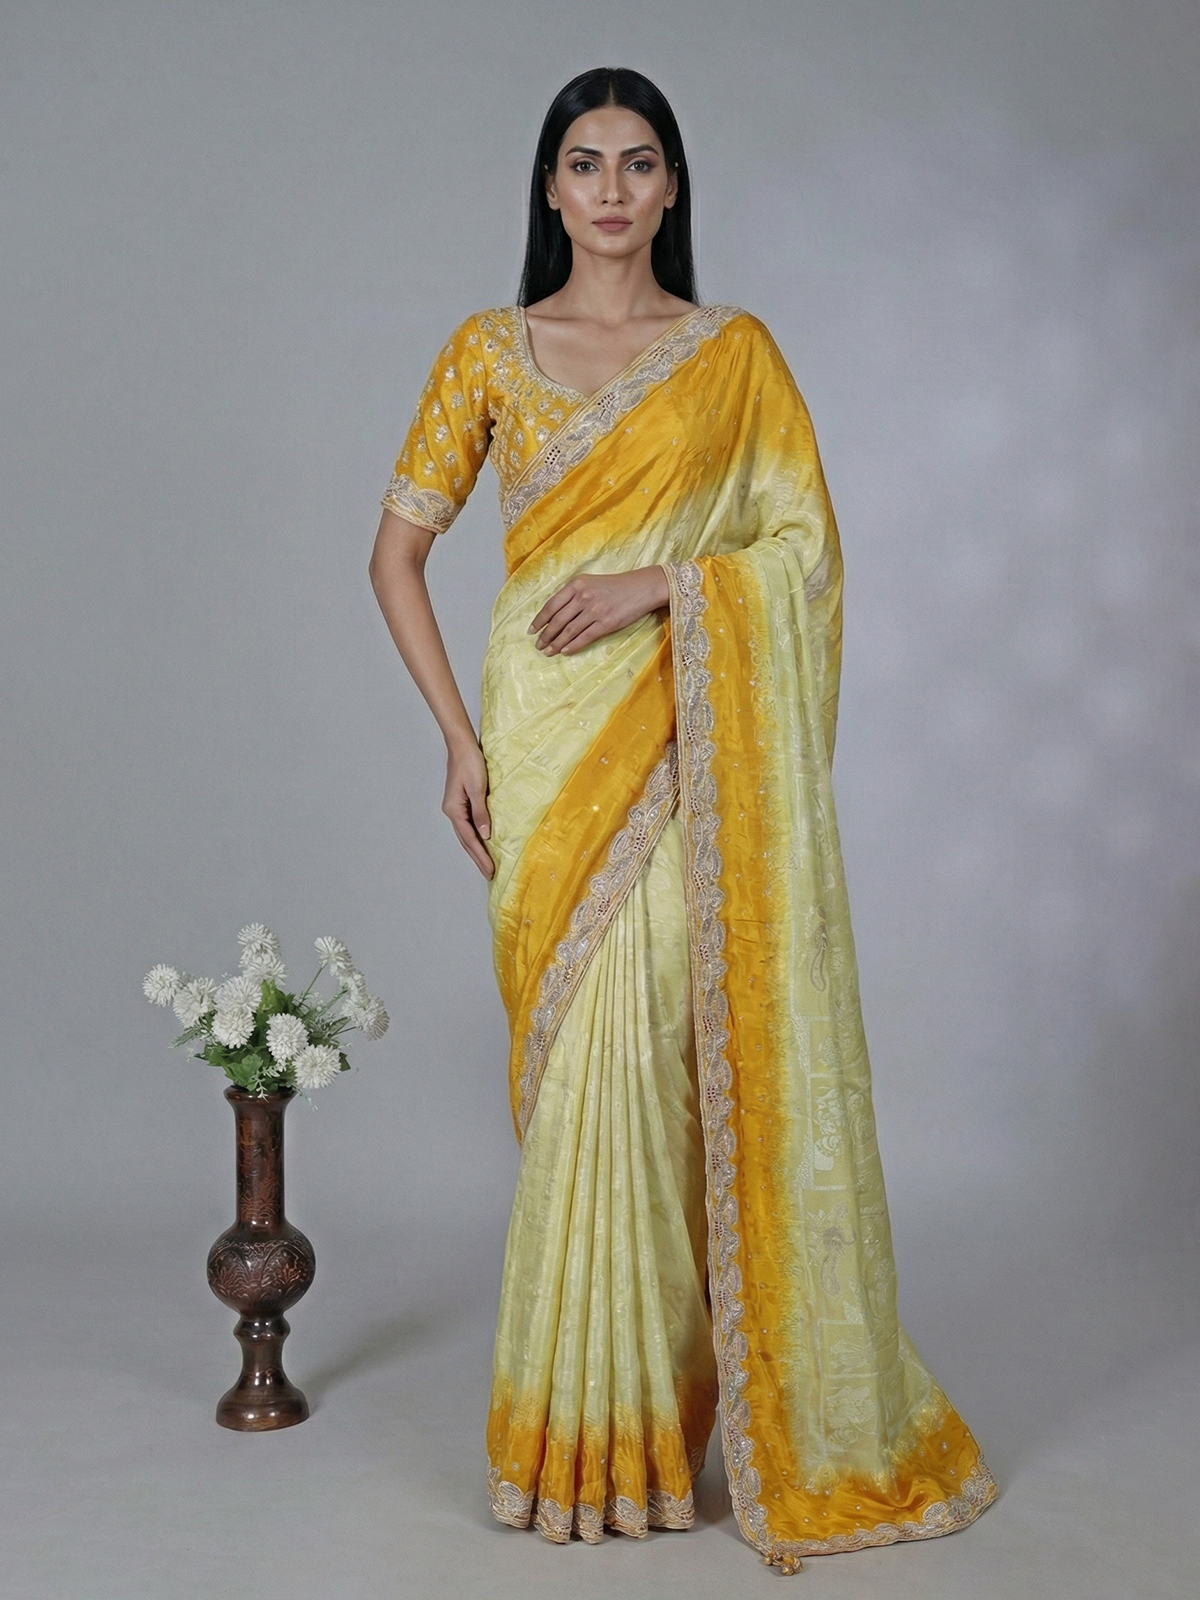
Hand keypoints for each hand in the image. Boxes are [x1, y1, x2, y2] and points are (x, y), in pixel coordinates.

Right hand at [443, 740, 493, 878]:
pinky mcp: (461, 803)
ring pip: (466, 835)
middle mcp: (452, 812)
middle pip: (466, 841)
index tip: (490, 870)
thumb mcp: (478, 788)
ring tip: (486, 864)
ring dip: (476, 850)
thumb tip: (485, 835)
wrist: (462, 745)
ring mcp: (455, 807)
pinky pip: (469, 825)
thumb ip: (481, 812)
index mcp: (454, 810)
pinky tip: (483, 843)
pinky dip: (476, 837)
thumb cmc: (470, 762)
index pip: (469, 839)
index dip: (480, 856)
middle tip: (489, 875)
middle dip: (478, 858)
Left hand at [529, 566, 668, 655]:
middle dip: (546, 635)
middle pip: (558, 620)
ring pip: (569, 630)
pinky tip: (565, 651)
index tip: (532, 631)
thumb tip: (555, 613)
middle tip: (538, 645)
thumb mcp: (590, 582)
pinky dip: (573, 645)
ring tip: (548, 652)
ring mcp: (595, 610)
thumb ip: (573, 594)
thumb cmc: (615, 585)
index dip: (540, 620)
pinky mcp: (606, 623)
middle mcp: (583, 596)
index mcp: (576, 584)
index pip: (551, 605)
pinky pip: (585, 637)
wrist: (641, 587)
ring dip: (556, 643)